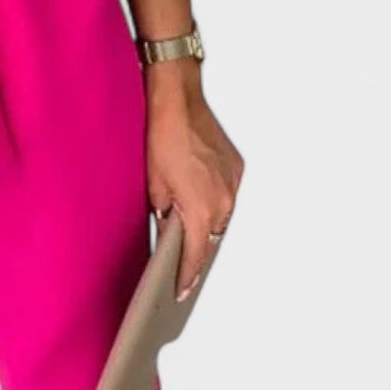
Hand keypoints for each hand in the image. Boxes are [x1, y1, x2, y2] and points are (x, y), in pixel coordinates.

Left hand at [145, 81, 244, 301]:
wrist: (179, 100)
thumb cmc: (162, 137)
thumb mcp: (154, 184)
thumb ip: (165, 214)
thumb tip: (170, 228)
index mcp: (201, 210)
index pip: (195, 256)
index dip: (186, 277)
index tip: (181, 291)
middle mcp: (223, 201)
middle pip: (211, 238)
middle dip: (196, 250)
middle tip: (182, 265)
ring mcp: (233, 184)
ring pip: (221, 217)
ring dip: (207, 223)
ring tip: (190, 230)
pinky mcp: (236, 167)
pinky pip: (227, 194)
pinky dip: (214, 199)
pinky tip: (200, 196)